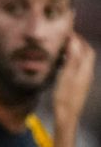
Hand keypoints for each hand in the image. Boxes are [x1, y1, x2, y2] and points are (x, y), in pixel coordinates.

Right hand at [52, 32, 95, 146]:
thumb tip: (74, 40)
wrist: (67, 115)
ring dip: (72, 51)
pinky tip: (58, 61)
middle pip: (85, 53)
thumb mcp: (67, 75)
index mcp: (85, 69)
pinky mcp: (76, 83)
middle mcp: (86, 72)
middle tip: (63, 37)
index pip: (86, 48)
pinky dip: (68, 59)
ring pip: (80, 60)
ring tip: (59, 46)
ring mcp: (82, 78)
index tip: (66, 31)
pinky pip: (75, 66)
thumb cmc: (65, 95)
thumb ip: (72, 57)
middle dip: (77, 43)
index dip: (79, 38)